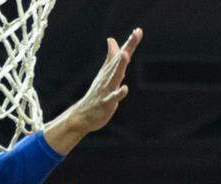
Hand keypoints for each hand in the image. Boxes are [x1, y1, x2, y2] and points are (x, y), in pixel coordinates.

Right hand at [43, 29, 142, 152]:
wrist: (83, 115)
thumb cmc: (96, 94)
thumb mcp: (105, 74)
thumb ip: (111, 57)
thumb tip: (111, 39)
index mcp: (109, 71)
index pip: (121, 54)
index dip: (130, 43)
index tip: (138, 30)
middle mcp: (108, 77)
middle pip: (119, 61)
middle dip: (127, 47)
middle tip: (135, 34)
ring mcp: (106, 90)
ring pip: (115, 76)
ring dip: (120, 65)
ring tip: (125, 54)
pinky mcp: (105, 103)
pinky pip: (112, 98)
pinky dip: (118, 93)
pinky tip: (124, 88)